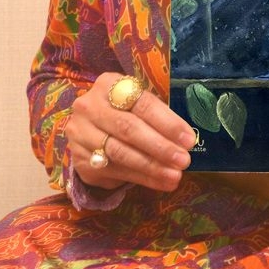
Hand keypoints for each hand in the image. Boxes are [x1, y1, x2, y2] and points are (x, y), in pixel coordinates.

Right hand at [64, 73, 195, 191]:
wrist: (88, 128)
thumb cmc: (123, 112)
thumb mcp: (137, 105)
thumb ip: (157, 118)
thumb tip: (186, 141)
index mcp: (109, 85)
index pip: (142, 104)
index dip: (167, 123)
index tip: (189, 140)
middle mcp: (90, 106)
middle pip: (128, 128)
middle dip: (160, 147)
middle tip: (183, 161)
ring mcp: (81, 133)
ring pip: (120, 152)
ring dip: (151, 167)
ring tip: (175, 176)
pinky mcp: (80, 159)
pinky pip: (113, 171)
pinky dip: (141, 178)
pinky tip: (160, 183)